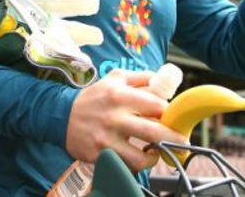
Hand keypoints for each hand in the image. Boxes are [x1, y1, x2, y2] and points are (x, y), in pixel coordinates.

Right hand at [65, 69, 186, 171]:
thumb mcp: (116, 78)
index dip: (169, 113)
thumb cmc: (95, 96)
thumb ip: (142, 78)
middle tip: (182, 141)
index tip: (172, 116)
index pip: (156, 106)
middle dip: (173, 138)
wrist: (61, 116)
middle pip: (153, 132)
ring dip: (154, 157)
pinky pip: (124, 166)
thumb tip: (165, 81)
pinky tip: (139, 159)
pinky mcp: (98, 156)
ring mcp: (105, 140)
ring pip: (139, 157)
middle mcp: (114, 118)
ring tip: (158, 153)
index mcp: (120, 95)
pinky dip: (135, 165)